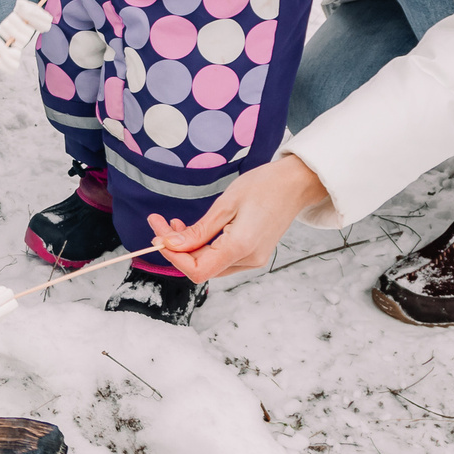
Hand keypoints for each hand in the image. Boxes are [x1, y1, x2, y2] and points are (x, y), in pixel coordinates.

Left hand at [149, 154, 328, 283]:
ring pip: (209, 265)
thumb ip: (199, 230)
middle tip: (159, 224)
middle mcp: (248, 260)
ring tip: (175, 225)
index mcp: (241, 247)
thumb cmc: (264, 186)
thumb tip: (171, 245)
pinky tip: (194, 230)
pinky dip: (203, 247)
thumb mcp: (226, 204)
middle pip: (201, 268)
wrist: (296, 183)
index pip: (197, 270)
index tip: (157, 236)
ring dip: (188, 249)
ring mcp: (252, 259)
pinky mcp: (253, 254)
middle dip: (177, 249)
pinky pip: (221, 258)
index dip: (173, 257)